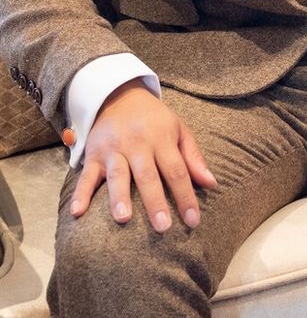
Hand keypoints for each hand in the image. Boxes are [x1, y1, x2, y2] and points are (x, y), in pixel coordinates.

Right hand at [69, 78, 217, 232]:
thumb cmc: (155, 120)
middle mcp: (138, 144)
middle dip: (155, 202)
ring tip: (124, 218)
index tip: (193, 221)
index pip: (177, 170)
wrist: (121, 96)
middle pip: (148, 176)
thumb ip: (194, 158)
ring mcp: (114, 150)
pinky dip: (81, 193)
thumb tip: (212, 184)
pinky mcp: (93, 154)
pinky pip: (86, 175)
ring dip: (119, 197)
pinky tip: (78, 212)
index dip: (186, 196)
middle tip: (163, 227)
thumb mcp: (179, 130)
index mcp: (162, 139)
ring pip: (118, 175)